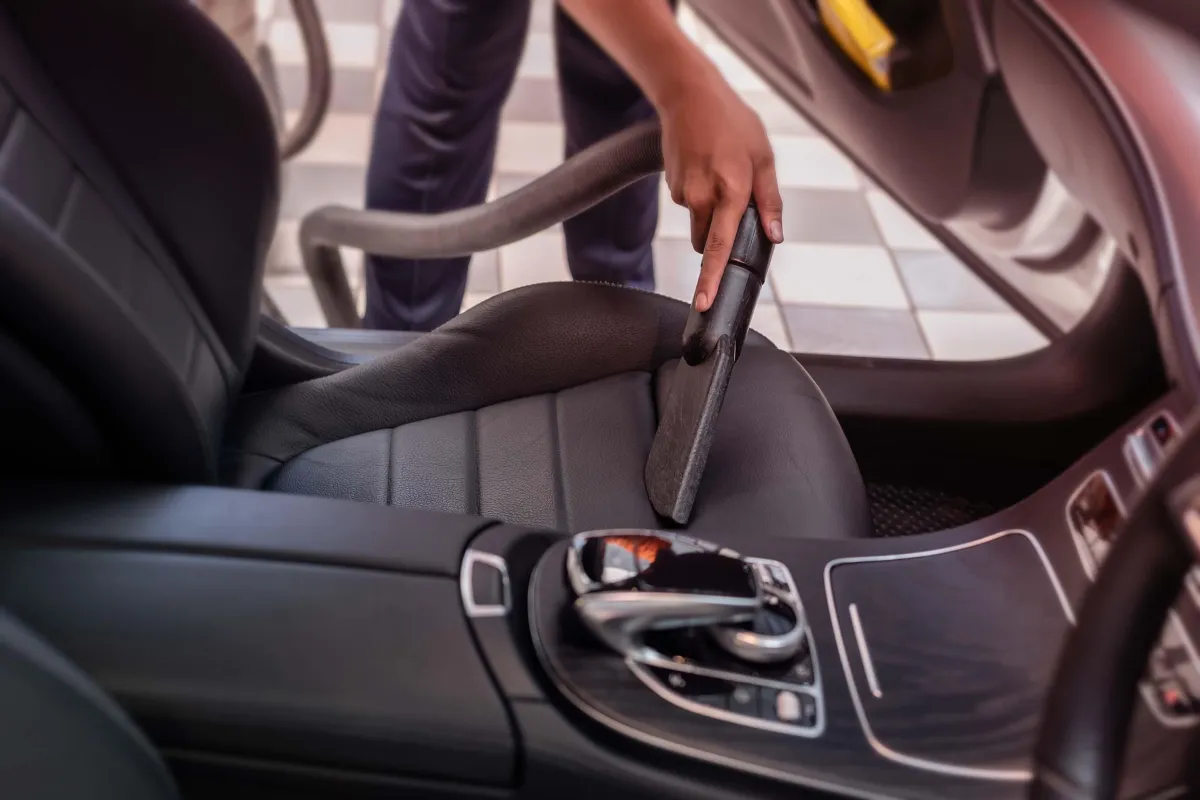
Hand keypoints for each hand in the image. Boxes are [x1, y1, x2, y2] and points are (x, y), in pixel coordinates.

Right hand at [660, 78, 783, 310]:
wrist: (689, 96)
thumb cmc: (732, 122)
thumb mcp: (764, 157)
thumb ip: (769, 201)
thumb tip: (775, 236)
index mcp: (731, 190)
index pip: (719, 247)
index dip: (711, 279)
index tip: (705, 303)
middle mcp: (703, 196)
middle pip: (707, 244)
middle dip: (719, 240)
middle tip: (733, 208)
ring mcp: (684, 193)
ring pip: (698, 224)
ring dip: (710, 215)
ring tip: (720, 174)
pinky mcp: (672, 187)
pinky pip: (689, 205)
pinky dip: (699, 195)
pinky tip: (705, 167)